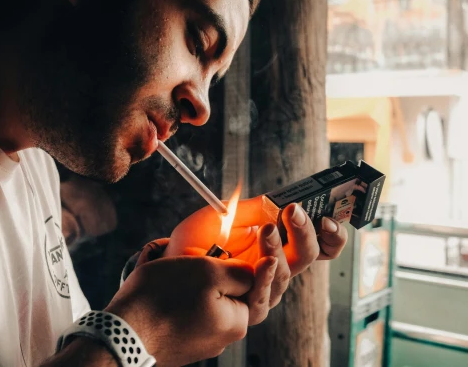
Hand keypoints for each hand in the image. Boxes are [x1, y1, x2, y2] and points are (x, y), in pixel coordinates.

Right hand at [104, 254, 272, 365]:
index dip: (250, 261)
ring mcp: (197, 342)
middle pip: (226, 293)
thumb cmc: (161, 300)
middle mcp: (220, 338)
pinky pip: (184, 310)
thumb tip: (251, 273)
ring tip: (171, 262)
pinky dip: (175, 293)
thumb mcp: (207, 273)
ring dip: (189, 279)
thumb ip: (238, 272)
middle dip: (210, 269)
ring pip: (202, 300)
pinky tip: (159, 281)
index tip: (248, 240)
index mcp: (235, 323)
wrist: (120, 335)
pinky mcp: (176, 341)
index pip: (253, 286)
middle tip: (194, 253)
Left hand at [163, 196, 347, 323]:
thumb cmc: (198, 237)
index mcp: (277, 244)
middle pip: (309, 254)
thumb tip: (284, 200)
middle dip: (306, 232)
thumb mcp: (227, 214)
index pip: (318, 243)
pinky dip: (267, 275)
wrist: (172, 259)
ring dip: (279, 247)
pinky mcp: (247, 305)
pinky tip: (265, 260)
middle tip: (293, 212)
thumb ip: (256, 208)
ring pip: (287, 272)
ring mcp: (264, 286)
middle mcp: (276, 266)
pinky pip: (264, 296)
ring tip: (267, 229)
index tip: (327, 215)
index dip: (331, 232)